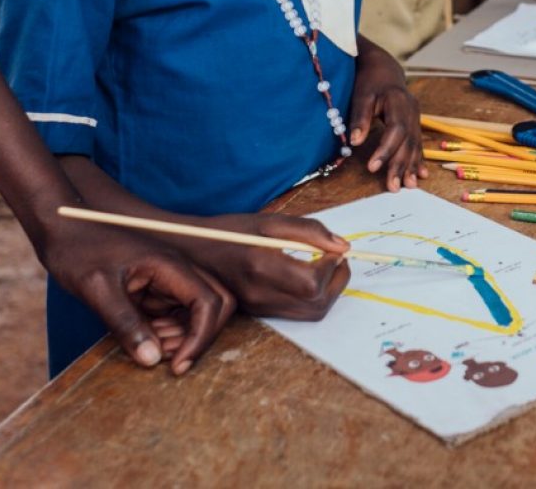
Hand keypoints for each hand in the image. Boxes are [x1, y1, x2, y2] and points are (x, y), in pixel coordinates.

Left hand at [37, 221, 236, 374]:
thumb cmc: (79, 251)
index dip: (201, 337)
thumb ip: (125, 324)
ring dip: (181, 338)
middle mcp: (177, 270)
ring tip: (150, 352)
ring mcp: (167, 279)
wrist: (62, 228)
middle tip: (168, 361)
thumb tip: (152, 360)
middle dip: (199, 337)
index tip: (178, 365)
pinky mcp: (154, 288)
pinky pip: (173, 315)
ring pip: (195, 314)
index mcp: (170, 264)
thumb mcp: (97, 289)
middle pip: (215, 305)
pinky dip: (166, 334)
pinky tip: (143, 342)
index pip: (209, 302)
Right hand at [173, 213, 351, 321]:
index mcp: (261, 265)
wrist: (193, 252)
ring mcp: (259, 307)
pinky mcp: (260, 313)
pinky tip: (308, 276)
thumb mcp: (268, 221)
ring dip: (329, 292)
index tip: (333, 249)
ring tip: (326, 267)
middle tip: (338, 259)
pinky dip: (312, 298)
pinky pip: (297, 313)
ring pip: (311, 313)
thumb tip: (342, 246)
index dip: (332, 267)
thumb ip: (308, 231)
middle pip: (317, 304)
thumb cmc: (229, 231)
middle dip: (337, 281)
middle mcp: (260, 293)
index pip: (311, 282)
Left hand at [349, 42, 424, 190]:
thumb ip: (359, 117)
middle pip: (408, 142)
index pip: (396, 130)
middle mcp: (412, 111)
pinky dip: (418, 160)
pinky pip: (418, 144)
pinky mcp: (415, 123)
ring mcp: (416, 118)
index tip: (372, 167)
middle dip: (401, 165)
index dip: (385, 150)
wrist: (384, 69)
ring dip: (412, 167)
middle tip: (393, 187)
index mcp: (399, 101)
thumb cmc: (370, 81)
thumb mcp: (361, 94)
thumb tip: (355, 142)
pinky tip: (421, 175)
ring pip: (415, 145)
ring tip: (408, 186)